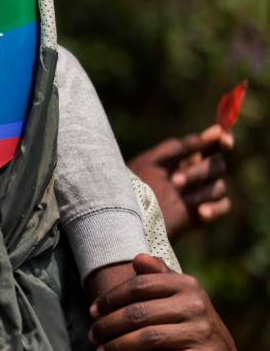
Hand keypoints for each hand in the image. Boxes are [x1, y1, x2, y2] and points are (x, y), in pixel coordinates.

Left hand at [90, 254, 238, 350]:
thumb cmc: (187, 323)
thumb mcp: (177, 296)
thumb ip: (158, 276)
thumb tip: (138, 258)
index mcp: (186, 286)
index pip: (138, 286)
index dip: (110, 299)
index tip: (92, 312)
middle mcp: (196, 306)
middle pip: (138, 314)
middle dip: (108, 326)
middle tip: (92, 337)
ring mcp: (203, 334)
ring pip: (148, 339)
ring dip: (118, 348)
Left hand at [127, 124, 233, 238]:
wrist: (126, 220)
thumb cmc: (135, 187)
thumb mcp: (151, 163)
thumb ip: (180, 147)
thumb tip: (216, 130)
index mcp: (184, 158)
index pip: (212, 145)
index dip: (222, 140)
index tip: (224, 139)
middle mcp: (196, 174)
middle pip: (216, 166)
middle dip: (198, 172)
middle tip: (175, 182)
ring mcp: (201, 194)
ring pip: (219, 186)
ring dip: (202, 191)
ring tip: (181, 198)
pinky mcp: (204, 214)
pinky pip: (224, 206)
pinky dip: (214, 208)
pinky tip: (201, 212)